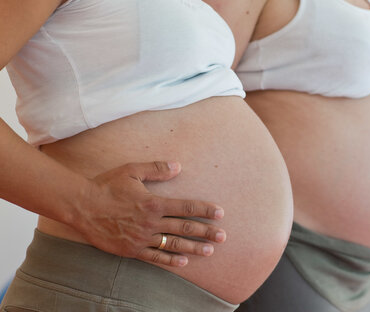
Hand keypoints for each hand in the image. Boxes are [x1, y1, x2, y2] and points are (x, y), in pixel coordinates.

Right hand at [73, 161, 225, 266]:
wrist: (80, 206)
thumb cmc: (106, 186)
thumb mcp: (132, 171)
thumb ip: (157, 169)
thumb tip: (178, 166)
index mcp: (153, 203)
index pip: (186, 207)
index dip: (205, 211)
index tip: (220, 213)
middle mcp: (150, 222)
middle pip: (184, 228)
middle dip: (206, 232)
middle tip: (223, 236)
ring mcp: (141, 238)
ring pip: (173, 245)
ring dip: (194, 248)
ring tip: (210, 251)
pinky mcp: (131, 249)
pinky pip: (155, 257)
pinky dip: (170, 261)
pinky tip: (184, 262)